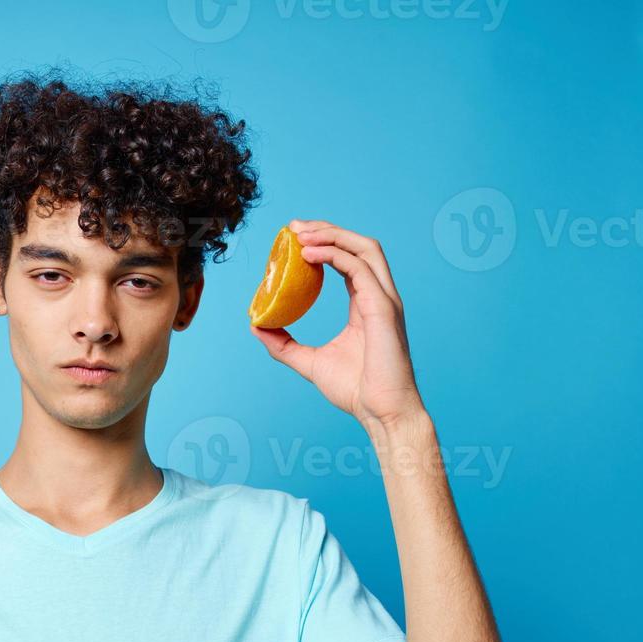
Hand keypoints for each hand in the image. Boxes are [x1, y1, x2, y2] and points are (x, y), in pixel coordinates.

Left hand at [253, 220, 423, 428]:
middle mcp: (379, 296)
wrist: (381, 413)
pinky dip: (334, 255)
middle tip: (293, 227)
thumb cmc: (356, 391)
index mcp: (366, 304)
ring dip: (332, 235)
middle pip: (359, 245)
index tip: (294, 237)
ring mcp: (385, 300)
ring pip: (364, 248)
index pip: (349, 260)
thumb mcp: (309, 362)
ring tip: (300, 234)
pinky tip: (309, 256)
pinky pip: (359, 269)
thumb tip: (257, 327)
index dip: (325, 243)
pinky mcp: (383, 308)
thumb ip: (284, 344)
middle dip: (327, 229)